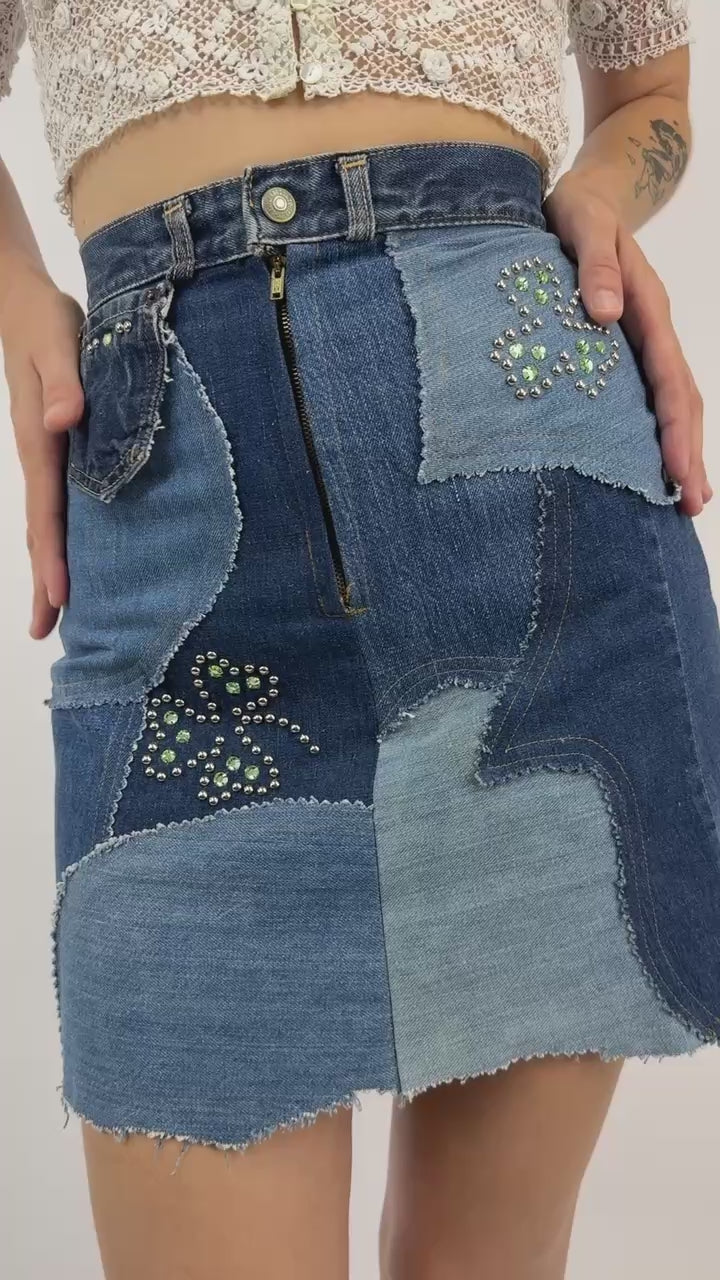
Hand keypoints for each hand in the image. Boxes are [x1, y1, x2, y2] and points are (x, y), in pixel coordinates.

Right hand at [1, 264, 84, 637]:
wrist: (23, 300)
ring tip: (54, 612)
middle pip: (41, 529)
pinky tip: (70, 556)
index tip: (59, 597)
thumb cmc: (46, 319)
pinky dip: (58, 537)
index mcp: (41, 441)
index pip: (48, 510)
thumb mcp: (59, 341)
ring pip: (46, 521)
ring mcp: (44, 455)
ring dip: (49, 564)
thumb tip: (65, 420)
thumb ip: (65, 381)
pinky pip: (56, 503)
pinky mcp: (54, 447)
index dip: (52, 555)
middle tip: (45, 631)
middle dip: (44, 578)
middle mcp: (38, 456)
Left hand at [543, 169, 709, 516]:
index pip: (668, 379)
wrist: (584, 193)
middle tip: (693, 505)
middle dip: (689, 452)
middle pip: (681, 399)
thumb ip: (592, 265)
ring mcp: (642, 340)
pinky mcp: (624, 346)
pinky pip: (648, 394)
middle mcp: (651, 329)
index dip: (676, 429)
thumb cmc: (578, 209)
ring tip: (686, 499)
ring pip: (671, 400)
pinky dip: (657, 429)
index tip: (678, 471)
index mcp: (647, 307)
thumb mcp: (581, 223)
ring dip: (681, 448)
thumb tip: (605, 314)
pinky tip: (652, 461)